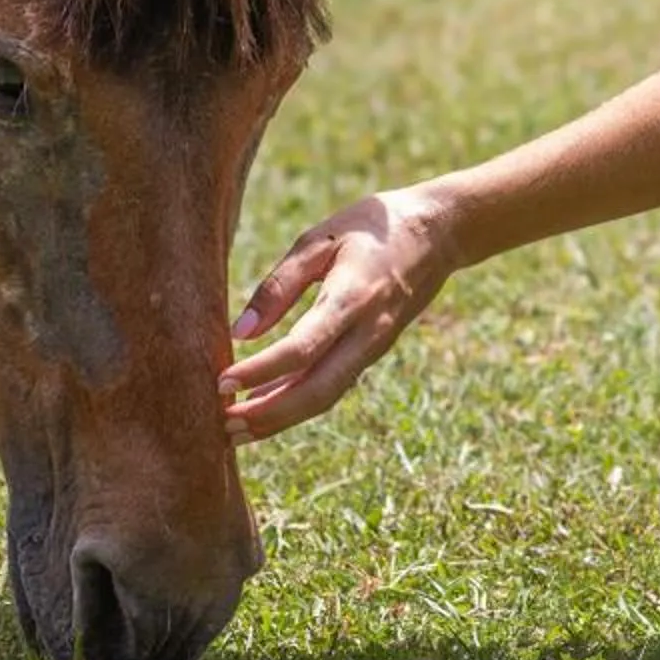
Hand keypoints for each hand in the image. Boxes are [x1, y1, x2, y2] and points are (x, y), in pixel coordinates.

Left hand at [222, 186, 455, 441]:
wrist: (436, 234)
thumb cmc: (368, 229)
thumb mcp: (318, 240)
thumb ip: (279, 285)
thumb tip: (241, 332)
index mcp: (352, 298)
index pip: (303, 349)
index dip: (261, 371)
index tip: (222, 382)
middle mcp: (367, 333)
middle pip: (316, 390)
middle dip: (269, 415)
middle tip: (224, 426)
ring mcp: (373, 347)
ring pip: (325, 396)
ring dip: (280, 419)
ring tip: (235, 431)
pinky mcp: (371, 352)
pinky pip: (332, 386)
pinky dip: (297, 403)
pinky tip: (265, 407)